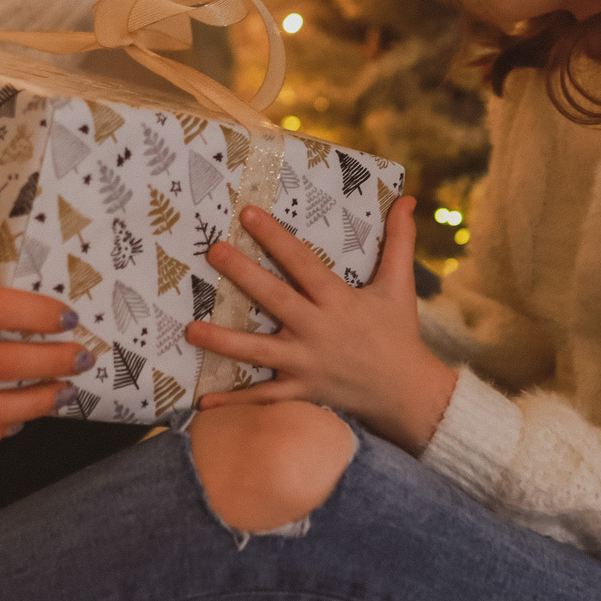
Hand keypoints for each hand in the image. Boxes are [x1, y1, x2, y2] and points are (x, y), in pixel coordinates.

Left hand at [189, 197, 456, 452]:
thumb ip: (400, 241)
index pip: (302, 263)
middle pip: (274, 299)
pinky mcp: (301, 390)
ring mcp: (306, 362)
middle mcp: (318, 330)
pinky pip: (264, 396)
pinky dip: (235, 400)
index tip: (248, 214)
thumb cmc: (398, 333)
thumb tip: (409, 200)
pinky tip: (202, 400)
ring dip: (223, 341)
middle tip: (213, 251)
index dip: (276, 238)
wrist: (406, 392)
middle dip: (243, 275)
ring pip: (259, 351)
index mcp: (338, 300)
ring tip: (191, 329)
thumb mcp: (399, 285)